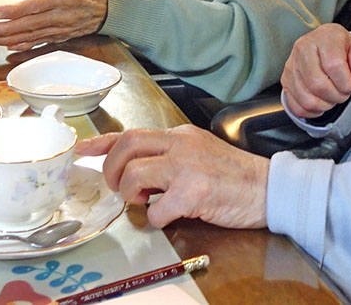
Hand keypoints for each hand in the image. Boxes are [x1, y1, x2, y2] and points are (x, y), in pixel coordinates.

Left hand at [0, 0, 108, 49]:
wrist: (110, 6)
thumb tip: (31, 0)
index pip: (32, 6)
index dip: (13, 11)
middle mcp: (59, 16)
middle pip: (27, 25)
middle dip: (4, 29)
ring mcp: (60, 29)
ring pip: (31, 36)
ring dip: (8, 39)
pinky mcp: (61, 36)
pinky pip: (40, 42)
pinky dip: (24, 45)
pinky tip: (9, 46)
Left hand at [77, 126, 268, 228]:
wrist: (268, 187)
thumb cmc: (235, 176)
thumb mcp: (199, 153)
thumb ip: (170, 156)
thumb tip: (137, 172)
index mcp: (181, 135)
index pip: (132, 132)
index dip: (102, 141)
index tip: (82, 149)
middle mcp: (181, 144)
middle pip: (127, 145)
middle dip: (111, 169)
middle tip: (119, 187)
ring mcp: (186, 166)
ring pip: (134, 174)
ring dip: (131, 194)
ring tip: (146, 201)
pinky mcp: (193, 191)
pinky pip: (155, 209)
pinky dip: (156, 218)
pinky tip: (172, 215)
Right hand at [280, 23, 350, 117]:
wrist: (328, 49)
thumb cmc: (345, 50)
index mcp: (324, 37)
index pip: (334, 66)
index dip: (348, 82)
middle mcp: (303, 48)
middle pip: (318, 85)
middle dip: (338, 95)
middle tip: (344, 90)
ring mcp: (291, 65)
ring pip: (307, 99)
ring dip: (326, 105)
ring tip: (333, 94)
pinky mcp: (285, 81)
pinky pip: (297, 107)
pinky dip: (313, 111)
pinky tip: (322, 101)